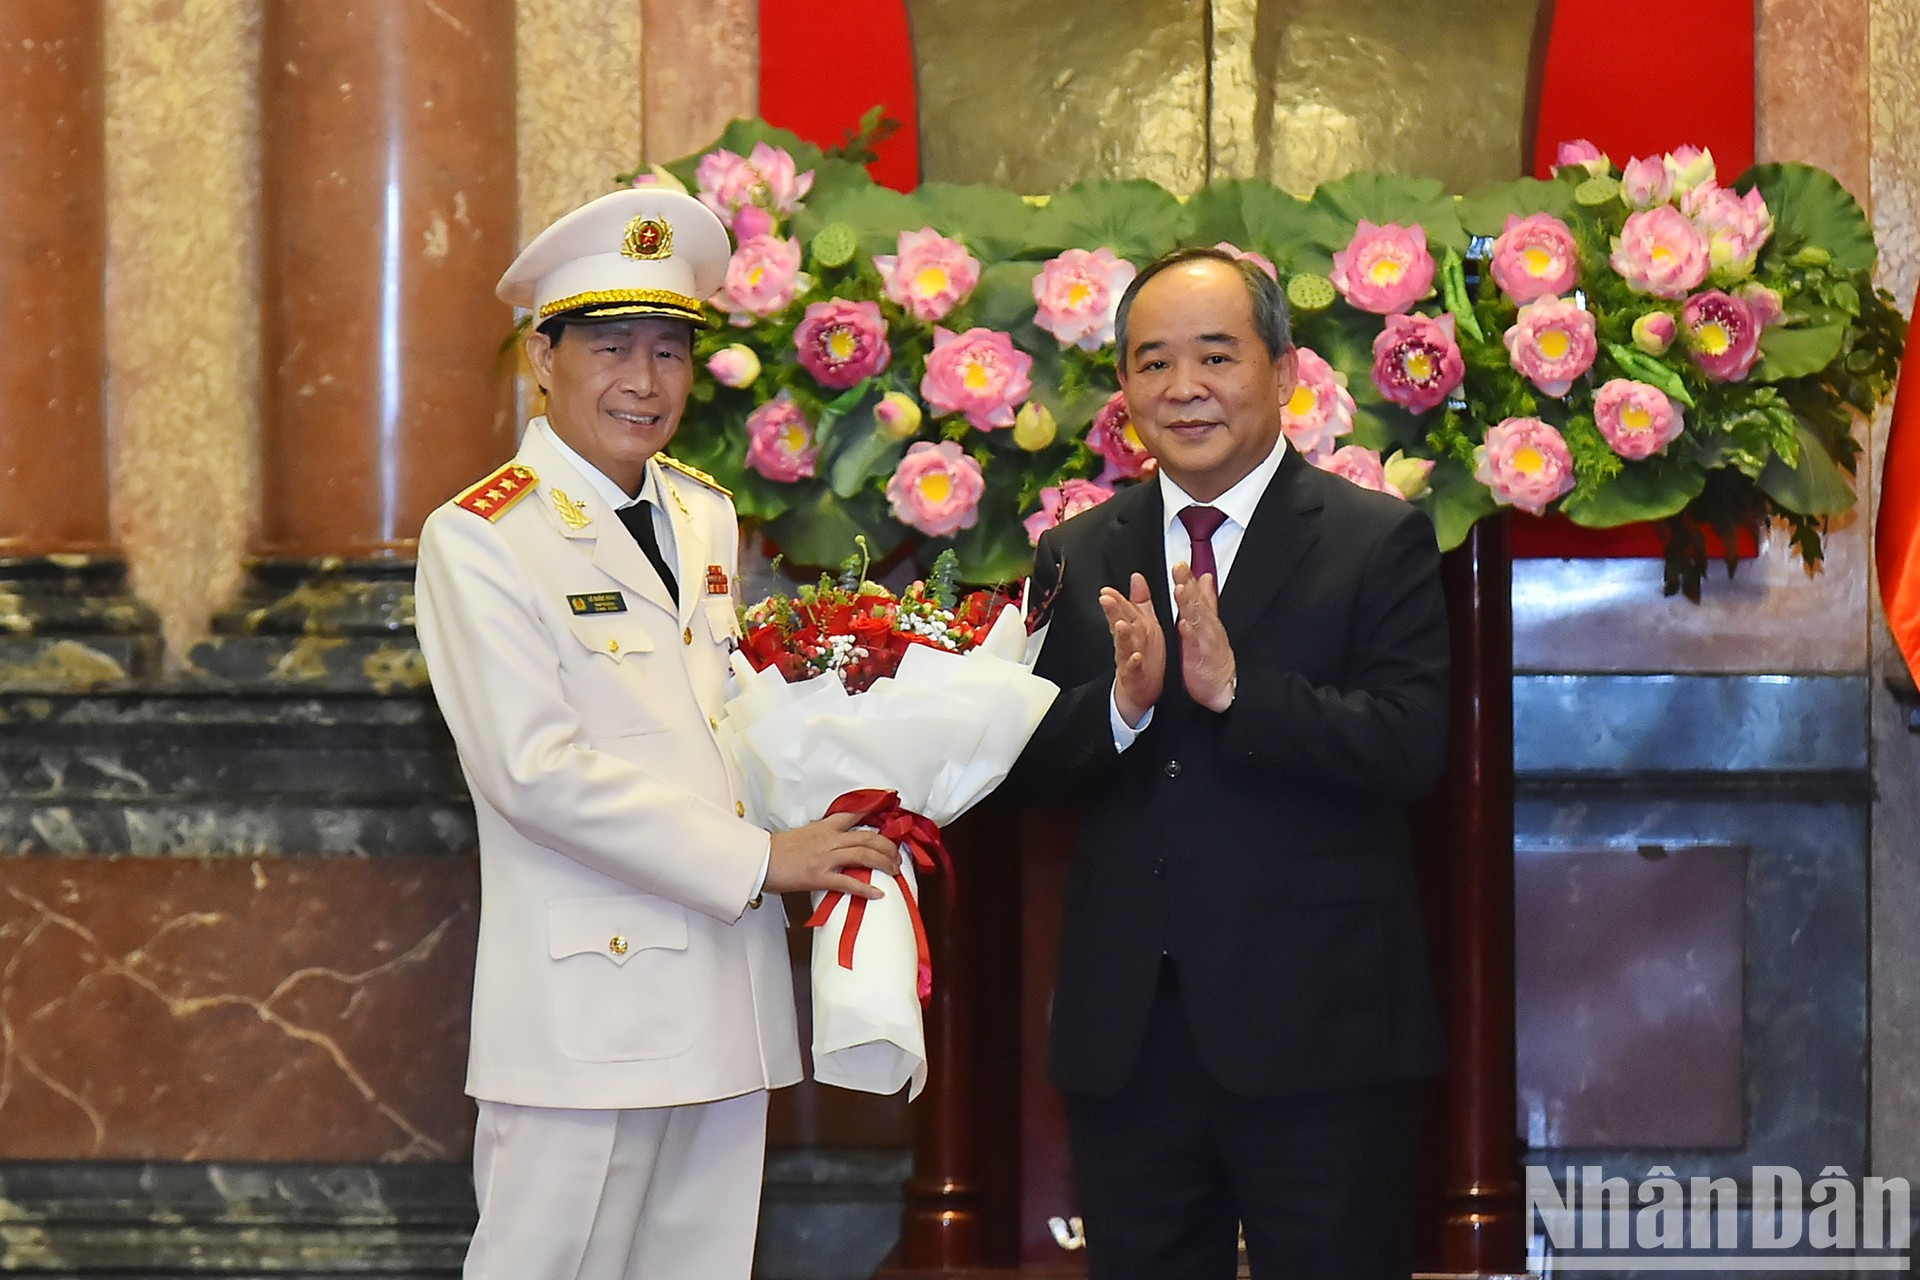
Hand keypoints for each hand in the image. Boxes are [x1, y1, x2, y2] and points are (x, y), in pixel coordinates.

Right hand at [766, 811, 902, 898]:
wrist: (759, 860)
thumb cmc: (778, 850)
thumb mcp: (805, 834)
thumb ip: (825, 836)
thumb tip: (840, 843)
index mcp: (825, 827)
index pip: (855, 813)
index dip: (876, 807)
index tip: (891, 801)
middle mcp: (829, 839)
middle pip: (868, 837)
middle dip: (888, 846)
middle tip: (897, 856)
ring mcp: (826, 858)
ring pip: (864, 856)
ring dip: (884, 864)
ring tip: (894, 871)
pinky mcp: (820, 877)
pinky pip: (848, 882)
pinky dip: (866, 889)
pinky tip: (878, 893)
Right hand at [1099, 572, 1163, 726]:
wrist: (1140, 691)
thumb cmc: (1143, 656)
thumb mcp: (1143, 624)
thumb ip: (1139, 601)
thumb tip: (1137, 578)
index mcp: (1133, 628)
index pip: (1121, 610)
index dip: (1115, 600)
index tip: (1106, 590)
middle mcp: (1128, 642)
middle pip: (1119, 624)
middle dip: (1112, 611)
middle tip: (1106, 599)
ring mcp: (1129, 659)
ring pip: (1124, 645)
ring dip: (1122, 634)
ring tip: (1120, 624)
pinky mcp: (1135, 676)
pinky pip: (1134, 669)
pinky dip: (1134, 663)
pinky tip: (1136, 657)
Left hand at [1172, 562, 1235, 712]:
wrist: (1223, 687)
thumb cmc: (1213, 655)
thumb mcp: (1208, 623)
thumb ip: (1205, 600)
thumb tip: (1204, 577)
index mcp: (1204, 618)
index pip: (1195, 593)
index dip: (1188, 577)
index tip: (1179, 563)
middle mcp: (1206, 627)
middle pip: (1197, 601)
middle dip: (1188, 583)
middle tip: (1179, 567)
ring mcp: (1206, 642)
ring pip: (1197, 620)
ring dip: (1189, 604)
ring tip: (1180, 589)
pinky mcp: (1204, 659)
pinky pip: (1196, 645)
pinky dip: (1190, 635)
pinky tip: (1183, 625)